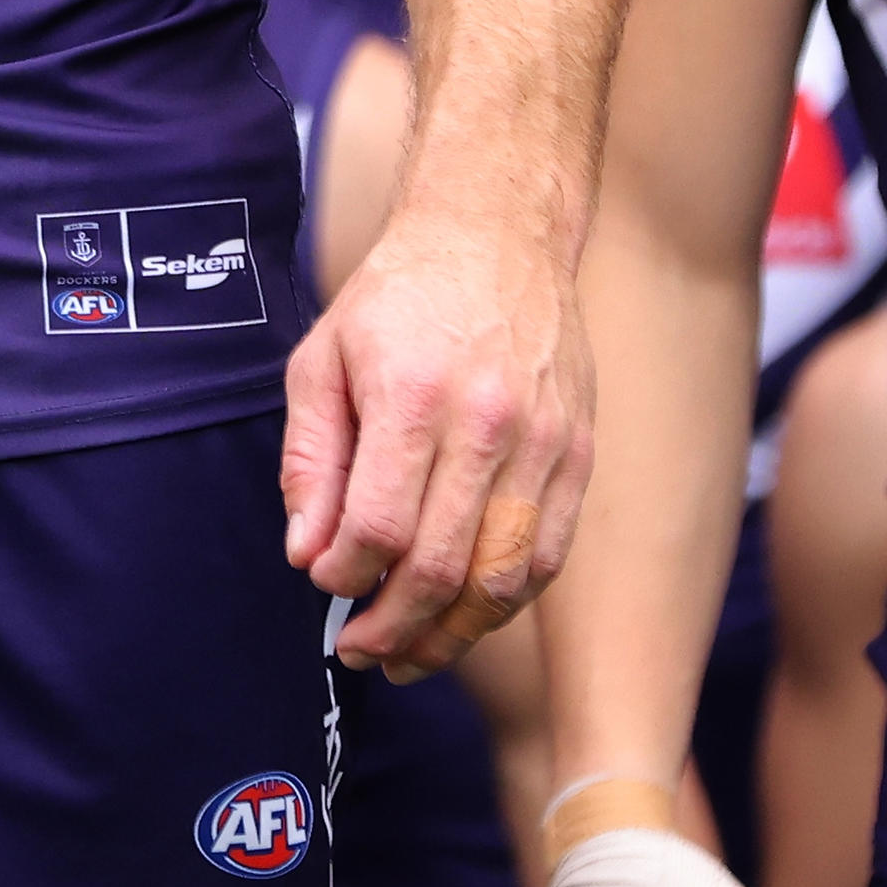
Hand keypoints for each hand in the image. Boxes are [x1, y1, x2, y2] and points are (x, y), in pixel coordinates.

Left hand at [278, 191, 584, 677]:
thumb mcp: (323, 359)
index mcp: (413, 396)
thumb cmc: (399, 297)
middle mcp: (486, 423)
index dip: (346, 576)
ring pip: (503, 578)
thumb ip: (312, 460)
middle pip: (440, 567)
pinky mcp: (577, 452)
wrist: (496, 233)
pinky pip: (547, 555)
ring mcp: (542, 441)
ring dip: (452, 634)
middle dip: (392, 626)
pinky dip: (505, 600)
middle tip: (360, 647)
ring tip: (411, 653)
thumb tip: (308, 551)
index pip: (380, 527)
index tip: (326, 583)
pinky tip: (466, 613)